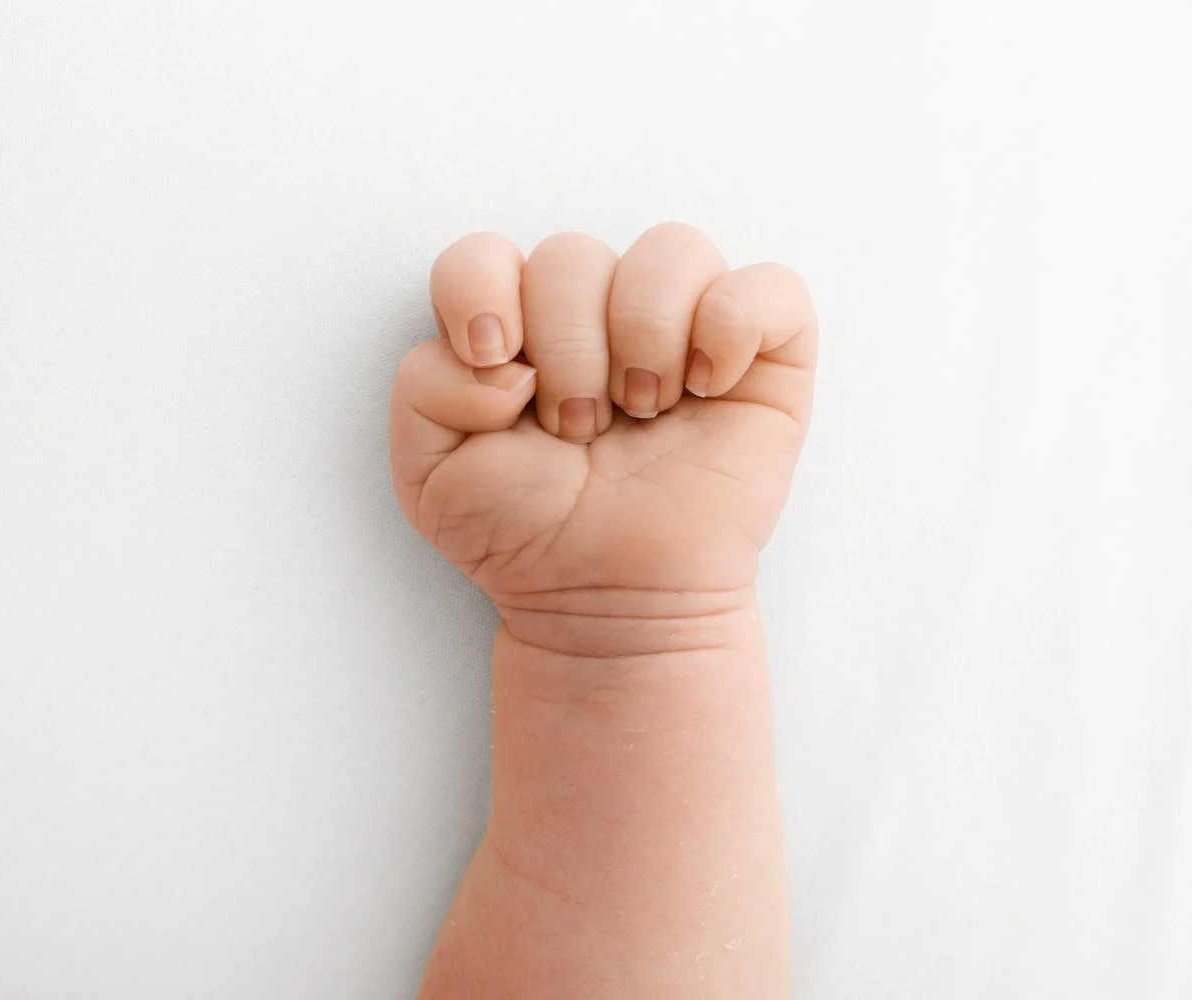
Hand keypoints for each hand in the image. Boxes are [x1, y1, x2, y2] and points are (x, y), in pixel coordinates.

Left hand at [390, 223, 816, 618]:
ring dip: (644, 336)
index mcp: (517, 327)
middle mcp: (599, 314)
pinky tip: (707, 390)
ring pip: (672, 248)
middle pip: (573, 255)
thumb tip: (505, 357)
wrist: (608, 603)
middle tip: (577, 431)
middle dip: (568, 351)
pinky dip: (731, 328)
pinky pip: (768, 288)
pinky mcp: (764, 358)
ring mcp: (684, 328)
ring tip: (641, 412)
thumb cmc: (527, 536)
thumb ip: (423, 387)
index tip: (496, 366)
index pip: (485, 253)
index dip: (480, 291)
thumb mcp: (428, 473)